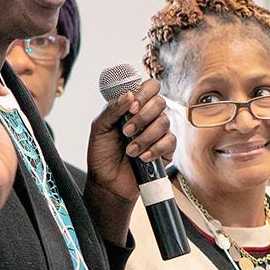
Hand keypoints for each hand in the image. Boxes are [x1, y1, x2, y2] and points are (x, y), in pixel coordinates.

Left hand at [83, 78, 174, 243]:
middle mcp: (149, 117)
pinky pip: (170, 142)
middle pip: (159, 102)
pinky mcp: (167, 150)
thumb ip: (112, 109)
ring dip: (145, 136)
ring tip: (130, 151)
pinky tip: (142, 158)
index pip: (149, 87)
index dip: (144, 93)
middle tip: (126, 132)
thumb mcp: (100, 128)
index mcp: (133, 107)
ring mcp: (159, 133)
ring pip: (164, 122)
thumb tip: (129, 94)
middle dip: (142, 117)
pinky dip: (155, 149)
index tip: (131, 107)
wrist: (108, 182)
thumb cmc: (102, 154)